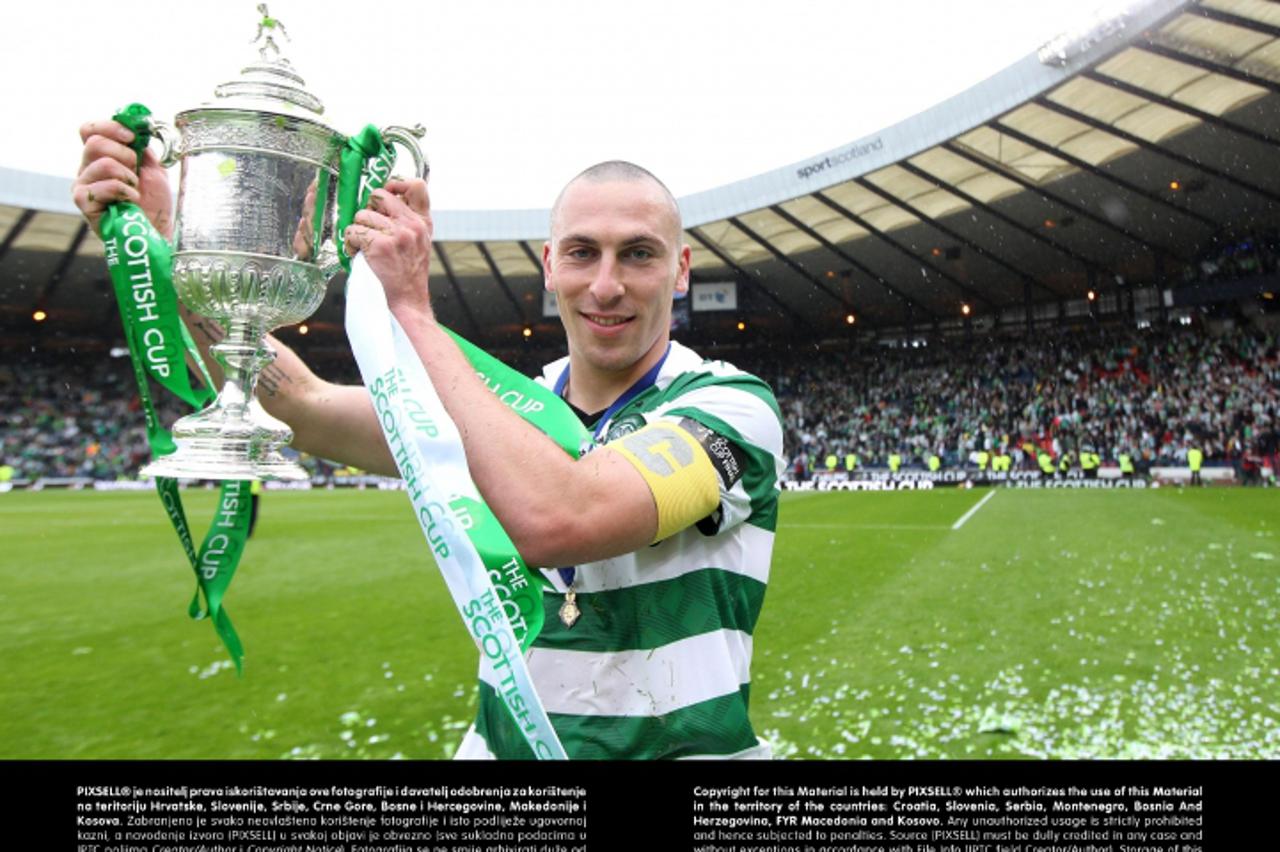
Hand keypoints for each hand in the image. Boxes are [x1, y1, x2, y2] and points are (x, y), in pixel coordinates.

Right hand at [74, 119, 173, 238]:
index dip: (110, 127)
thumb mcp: (153, 169)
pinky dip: (123, 191)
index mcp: (101, 156)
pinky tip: (130, 201)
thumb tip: (137, 130)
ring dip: (128, 176)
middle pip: (95, 142)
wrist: (155, 231)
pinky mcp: (83, 202)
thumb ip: (142, 149)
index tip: (132, 137)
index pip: (90, 130)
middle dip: (124, 154)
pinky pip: (103, 185)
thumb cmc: (153, 203)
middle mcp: (87, 168)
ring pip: (102, 163)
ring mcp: (83, 184)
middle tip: (136, 171)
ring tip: (134, 190)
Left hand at [343, 179, 433, 317]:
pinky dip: (350, 244)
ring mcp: (397, 234)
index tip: (386, 193)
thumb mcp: (420, 243)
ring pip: (361, 215)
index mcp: (422, 222)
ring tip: (364, 248)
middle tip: (369, 228)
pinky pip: (353, 232)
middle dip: (368, 210)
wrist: (407, 303)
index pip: (417, 186)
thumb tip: (386, 200)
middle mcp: (412, 225)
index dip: (396, 184)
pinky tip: (358, 255)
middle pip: (379, 195)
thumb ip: (409, 221)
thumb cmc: (408, 275)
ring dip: (357, 231)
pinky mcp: (380, 246)